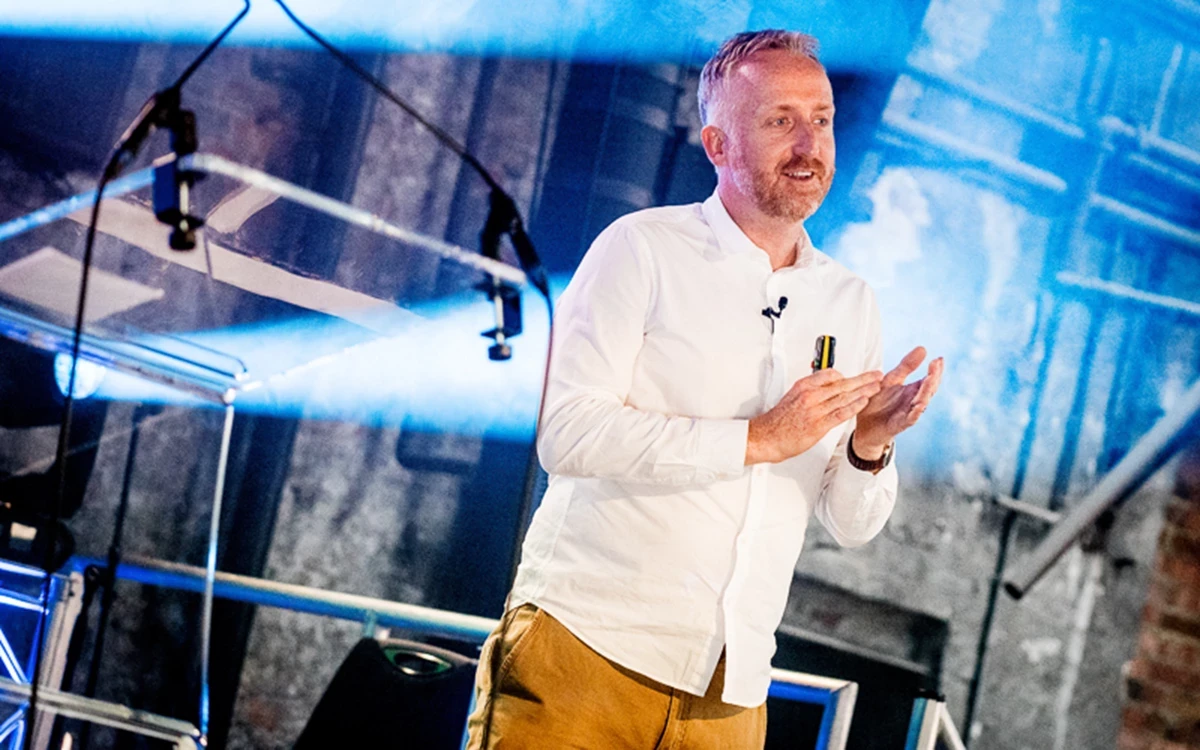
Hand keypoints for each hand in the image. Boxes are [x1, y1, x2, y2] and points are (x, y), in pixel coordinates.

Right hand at [746, 369, 882, 464]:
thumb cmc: (779, 420)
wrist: (768, 437)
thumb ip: (810, 390)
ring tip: (876, 387)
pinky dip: (854, 406)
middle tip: (876, 375)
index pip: (830, 374)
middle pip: (842, 384)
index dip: (846, 376)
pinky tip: (864, 402)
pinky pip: (840, 413)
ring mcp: (815, 410)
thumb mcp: (792, 396)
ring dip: (863, 391)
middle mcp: (810, 395)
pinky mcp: (819, 425)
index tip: (856, 377)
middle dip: (862, 379)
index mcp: (803, 386)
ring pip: (844, 397)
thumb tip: (824, 386)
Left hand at [853, 347, 943, 457]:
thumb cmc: (878, 403)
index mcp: (913, 390)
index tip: (939, 358)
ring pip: (922, 403)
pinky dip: (915, 413)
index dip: (935, 370)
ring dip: (926, 392)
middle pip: (929, 389)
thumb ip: (906, 366)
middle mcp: (913, 401)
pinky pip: (910, 419)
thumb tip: (923, 348)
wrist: (863, 426)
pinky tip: (919, 405)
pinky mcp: (900, 425)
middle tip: (937, 364)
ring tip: (930, 379)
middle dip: (933, 377)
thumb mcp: (890, 380)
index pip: (929, 379)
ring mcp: (908, 413)